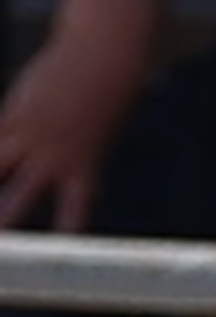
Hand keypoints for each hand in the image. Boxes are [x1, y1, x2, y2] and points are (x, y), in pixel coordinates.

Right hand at [0, 24, 147, 231]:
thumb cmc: (104, 103)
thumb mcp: (92, 139)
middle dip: (4, 218)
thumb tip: (29, 173)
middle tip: (3, 243)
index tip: (52, 254)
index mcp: (84, 167)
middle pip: (21, 194)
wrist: (103, 61)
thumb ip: (65, 160)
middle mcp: (54, 155)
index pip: (73, 209)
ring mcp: (30, 132)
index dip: (63, 230)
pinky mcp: (13, 111)